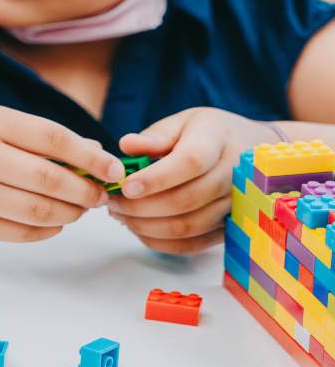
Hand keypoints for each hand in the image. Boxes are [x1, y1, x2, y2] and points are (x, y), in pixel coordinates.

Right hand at [0, 105, 122, 240]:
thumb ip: (37, 135)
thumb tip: (94, 153)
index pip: (51, 138)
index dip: (89, 155)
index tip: (113, 167)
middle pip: (49, 179)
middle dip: (85, 190)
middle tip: (100, 194)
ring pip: (40, 210)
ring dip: (71, 212)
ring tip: (80, 207)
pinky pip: (23, 232)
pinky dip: (49, 229)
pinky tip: (54, 220)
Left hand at [110, 107, 276, 253]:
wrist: (254, 151)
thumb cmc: (210, 134)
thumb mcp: (184, 122)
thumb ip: (156, 135)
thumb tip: (127, 145)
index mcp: (217, 141)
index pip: (190, 163)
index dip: (156, 178)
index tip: (125, 185)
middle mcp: (233, 176)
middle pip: (186, 200)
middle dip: (141, 206)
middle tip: (112, 201)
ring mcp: (235, 205)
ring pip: (188, 226)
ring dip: (147, 225)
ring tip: (120, 214)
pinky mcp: (229, 227)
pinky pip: (194, 243)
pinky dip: (161, 241)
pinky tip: (139, 228)